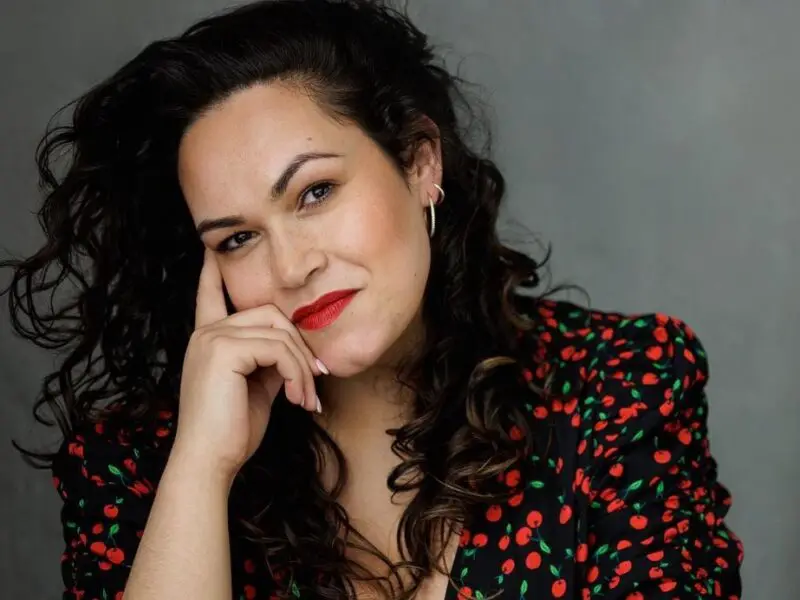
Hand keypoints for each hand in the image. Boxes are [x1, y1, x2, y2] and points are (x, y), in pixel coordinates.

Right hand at [174, 249, 323, 479]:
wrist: (210, 461)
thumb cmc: (232, 430)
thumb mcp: (256, 386)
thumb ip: (269, 359)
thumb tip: (297, 349)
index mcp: (209, 338)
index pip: (210, 294)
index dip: (213, 272)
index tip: (212, 248)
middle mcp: (207, 332)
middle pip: (271, 313)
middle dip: (300, 347)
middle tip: (314, 382)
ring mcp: (213, 338)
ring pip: (280, 332)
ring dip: (302, 367)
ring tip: (306, 399)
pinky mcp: (224, 349)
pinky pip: (278, 349)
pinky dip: (296, 374)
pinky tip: (296, 399)